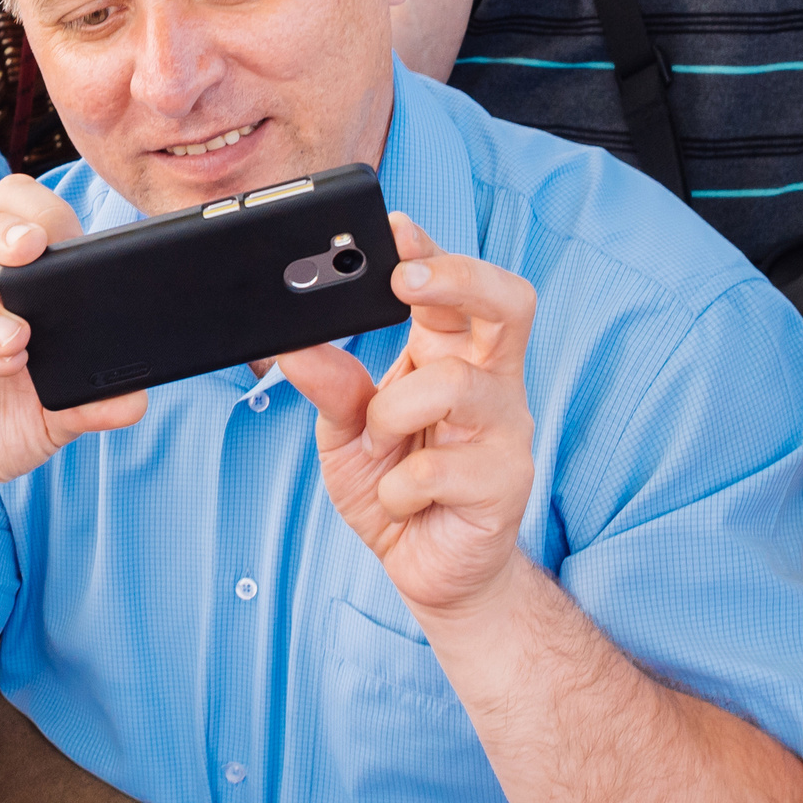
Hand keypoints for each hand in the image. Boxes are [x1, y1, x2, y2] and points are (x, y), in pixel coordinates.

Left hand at [277, 214, 536, 620]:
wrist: (430, 575)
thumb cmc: (395, 492)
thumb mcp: (344, 435)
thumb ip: (329, 388)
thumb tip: (293, 344)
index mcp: (452, 355)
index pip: (457, 285)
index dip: (432, 251)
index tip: (393, 228)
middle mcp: (490, 382)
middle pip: (510, 301)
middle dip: (459, 277)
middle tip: (404, 280)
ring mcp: (506, 431)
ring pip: (455, 384)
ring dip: (394, 412)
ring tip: (379, 442)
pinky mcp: (506, 484)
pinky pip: (436, 469)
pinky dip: (396, 489)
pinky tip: (399, 503)